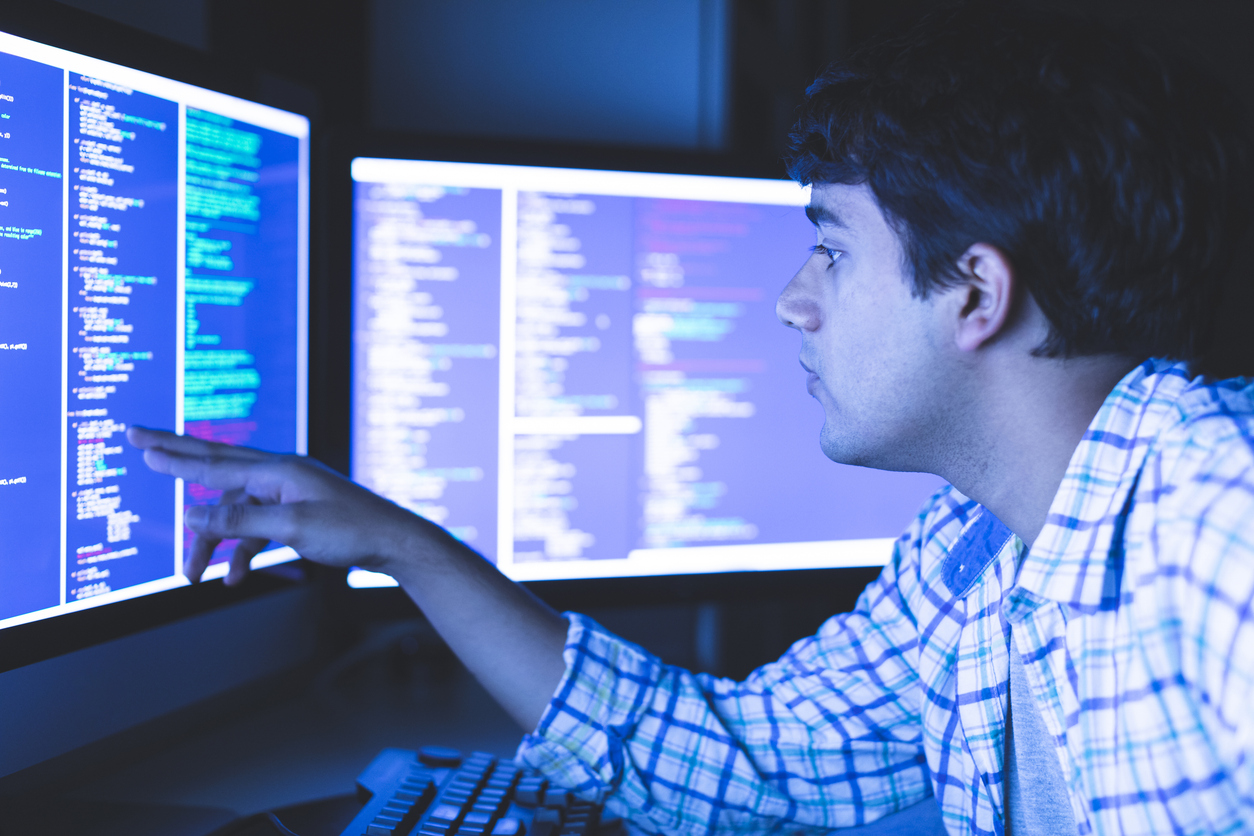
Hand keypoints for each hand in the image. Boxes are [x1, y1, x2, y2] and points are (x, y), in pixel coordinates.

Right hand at [128, 426, 446, 584]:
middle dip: (177, 463)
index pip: (214, 461)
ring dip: (213, 544)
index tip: (141, 443)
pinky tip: (233, 577)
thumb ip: (240, 522)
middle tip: (138, 443)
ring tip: (193, 574)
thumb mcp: (292, 527)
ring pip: (234, 513)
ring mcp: (288, 492)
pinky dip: (241, 552)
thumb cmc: (351, 530)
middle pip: (217, 470)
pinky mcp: (296, 512)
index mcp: (278, 469)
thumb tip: (193, 515)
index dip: (174, 456)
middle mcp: (280, 474)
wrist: (394, 543)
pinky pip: (256, 528)